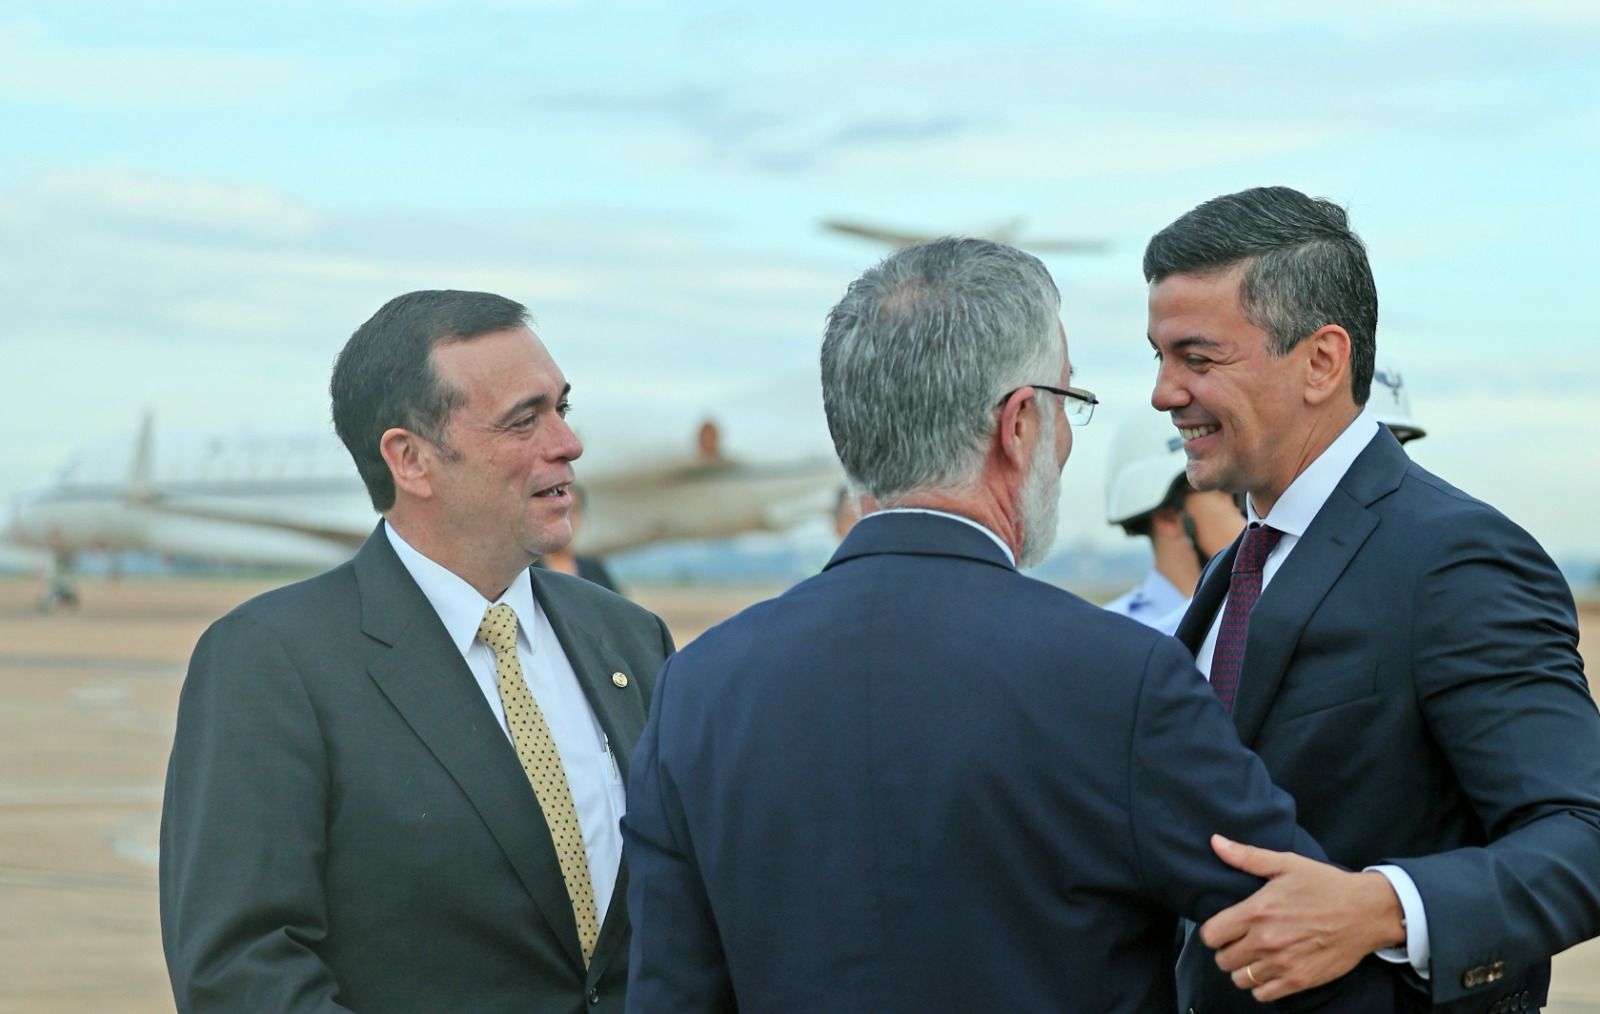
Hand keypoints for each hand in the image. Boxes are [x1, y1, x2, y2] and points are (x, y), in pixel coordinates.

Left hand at [1199, 834, 1405, 1002]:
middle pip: (1222, 960)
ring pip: (1240, 979)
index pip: (1210, 935)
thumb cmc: (1325, 885)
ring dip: (1243, 969)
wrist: (1366, 912)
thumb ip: (1247, 856)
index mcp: (1257, 911)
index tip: (1224, 928)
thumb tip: (1215, 842)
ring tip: (1255, 957)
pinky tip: (1270, 971)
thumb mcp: (1286, 864)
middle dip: (1227, 951)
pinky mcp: (1299, 980)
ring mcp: (1282, 963)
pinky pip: (1262, 995)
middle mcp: (1266, 941)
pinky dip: (1261, 986)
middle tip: (1241, 942)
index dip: (1213, 932)